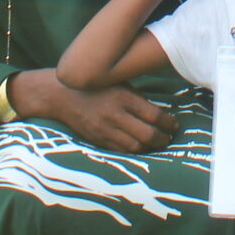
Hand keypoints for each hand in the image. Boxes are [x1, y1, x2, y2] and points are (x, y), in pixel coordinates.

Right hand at [10, 70, 178, 153]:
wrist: (61, 95)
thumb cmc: (95, 86)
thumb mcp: (118, 83)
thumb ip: (137, 98)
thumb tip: (160, 112)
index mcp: (123, 96)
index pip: (154, 115)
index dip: (169, 123)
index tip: (174, 124)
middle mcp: (115, 115)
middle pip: (147, 134)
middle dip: (163, 139)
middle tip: (169, 138)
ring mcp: (105, 130)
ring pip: (135, 146)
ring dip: (149, 148)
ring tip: (157, 144)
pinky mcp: (97, 140)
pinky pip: (120, 151)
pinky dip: (133, 151)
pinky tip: (140, 147)